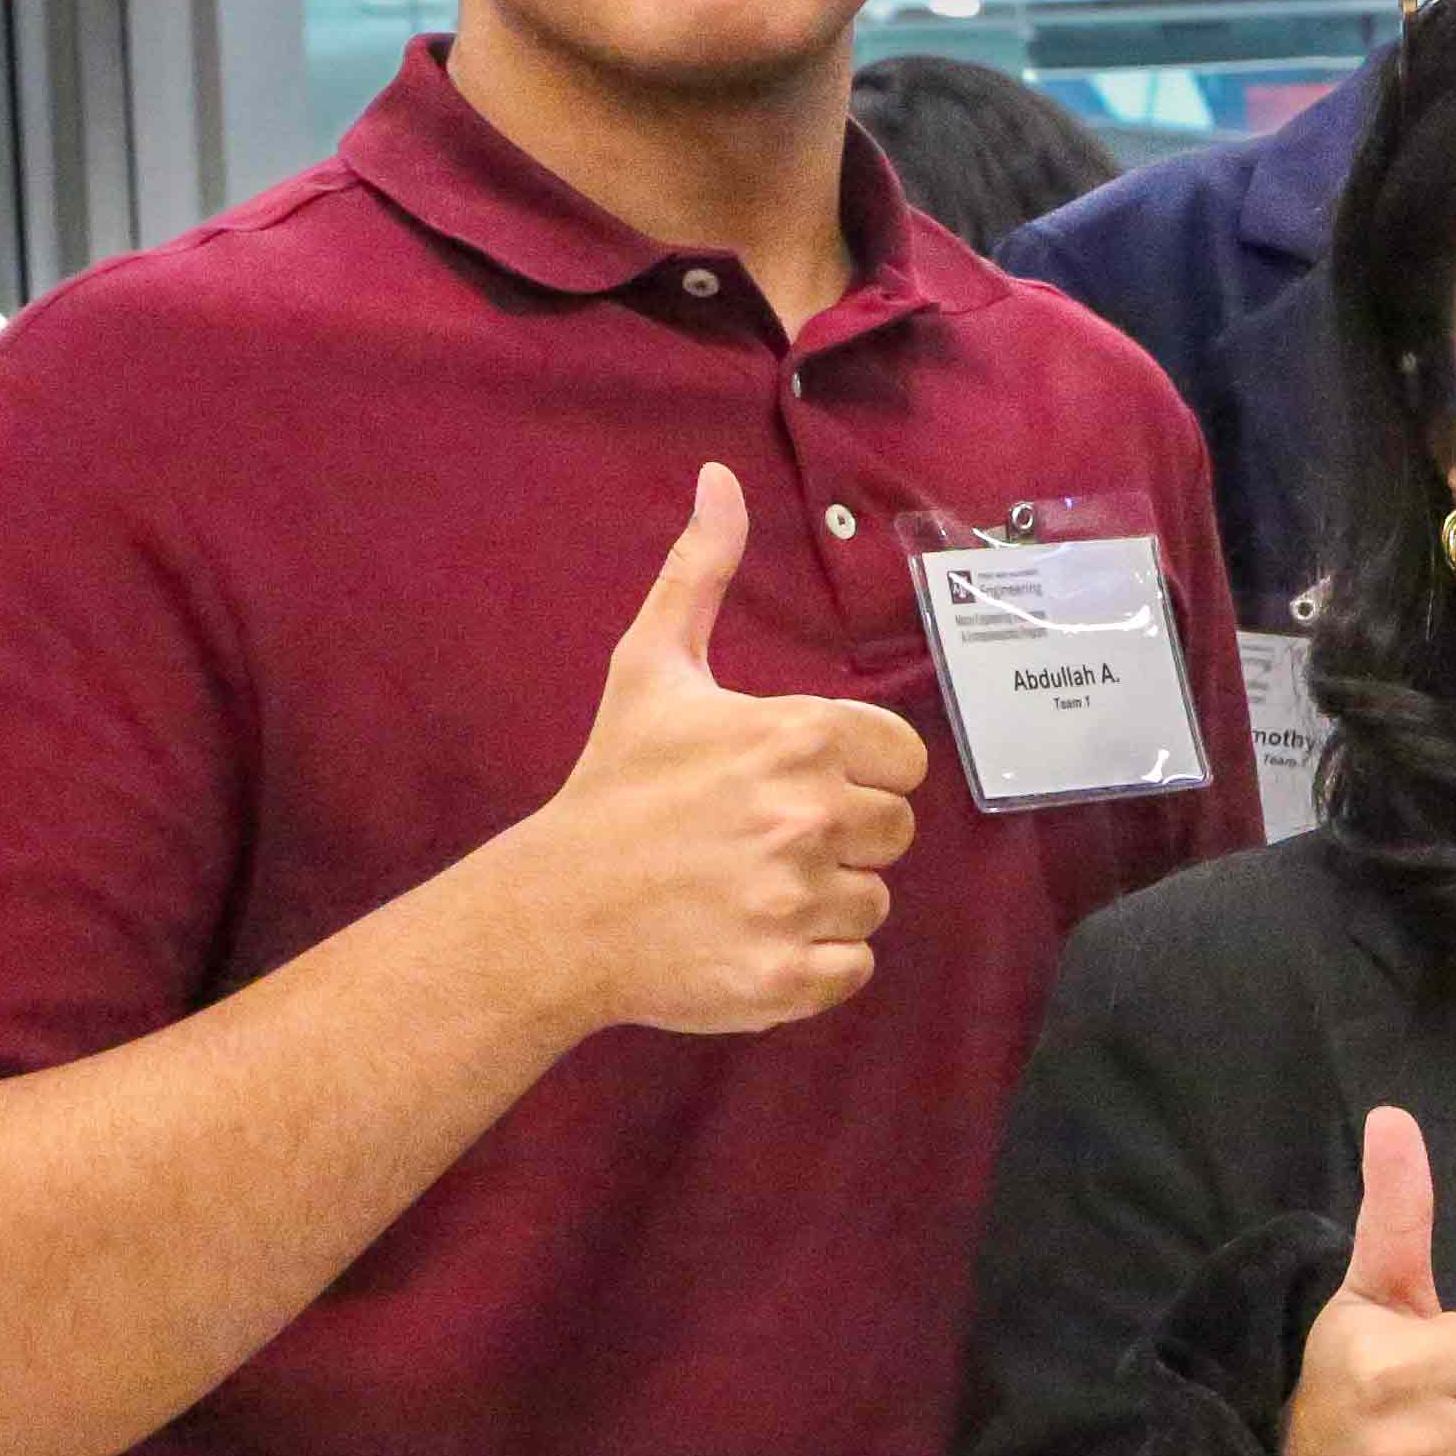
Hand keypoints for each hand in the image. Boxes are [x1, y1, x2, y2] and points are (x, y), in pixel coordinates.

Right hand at [523, 464, 930, 1039]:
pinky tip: (755, 938)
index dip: (858, 771)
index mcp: (796, 737)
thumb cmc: (614, 785)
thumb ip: (700, 570)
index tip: (797, 783)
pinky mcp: (787, 978)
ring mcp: (798, 902)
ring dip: (825, 901)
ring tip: (749, 890)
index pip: (902, 759)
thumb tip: (720, 476)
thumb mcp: (651, 667)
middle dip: (842, 837)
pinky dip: (815, 965)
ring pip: (874, 902)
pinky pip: (856, 968)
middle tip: (764, 840)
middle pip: (895, 832)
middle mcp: (808, 817)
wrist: (553, 910)